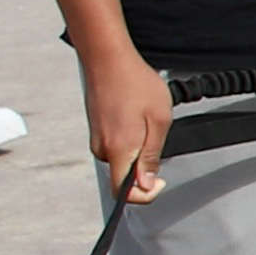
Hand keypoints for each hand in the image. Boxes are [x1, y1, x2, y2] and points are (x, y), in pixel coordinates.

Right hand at [81, 44, 171, 201]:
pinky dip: (129, 139)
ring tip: (147, 122)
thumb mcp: (159, 121)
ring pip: (121, 159)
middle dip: (145, 168)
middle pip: (124, 177)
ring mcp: (96, 138)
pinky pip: (115, 145)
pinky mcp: (96, 129)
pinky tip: (136, 117)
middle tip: (158, 140)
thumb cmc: (134, 82)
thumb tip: (148, 183)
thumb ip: (152, 156)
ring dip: (138, 150)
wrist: (108, 59)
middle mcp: (102, 148)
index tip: (160, 182)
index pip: (123, 194)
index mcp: (118, 150)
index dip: (145, 195)